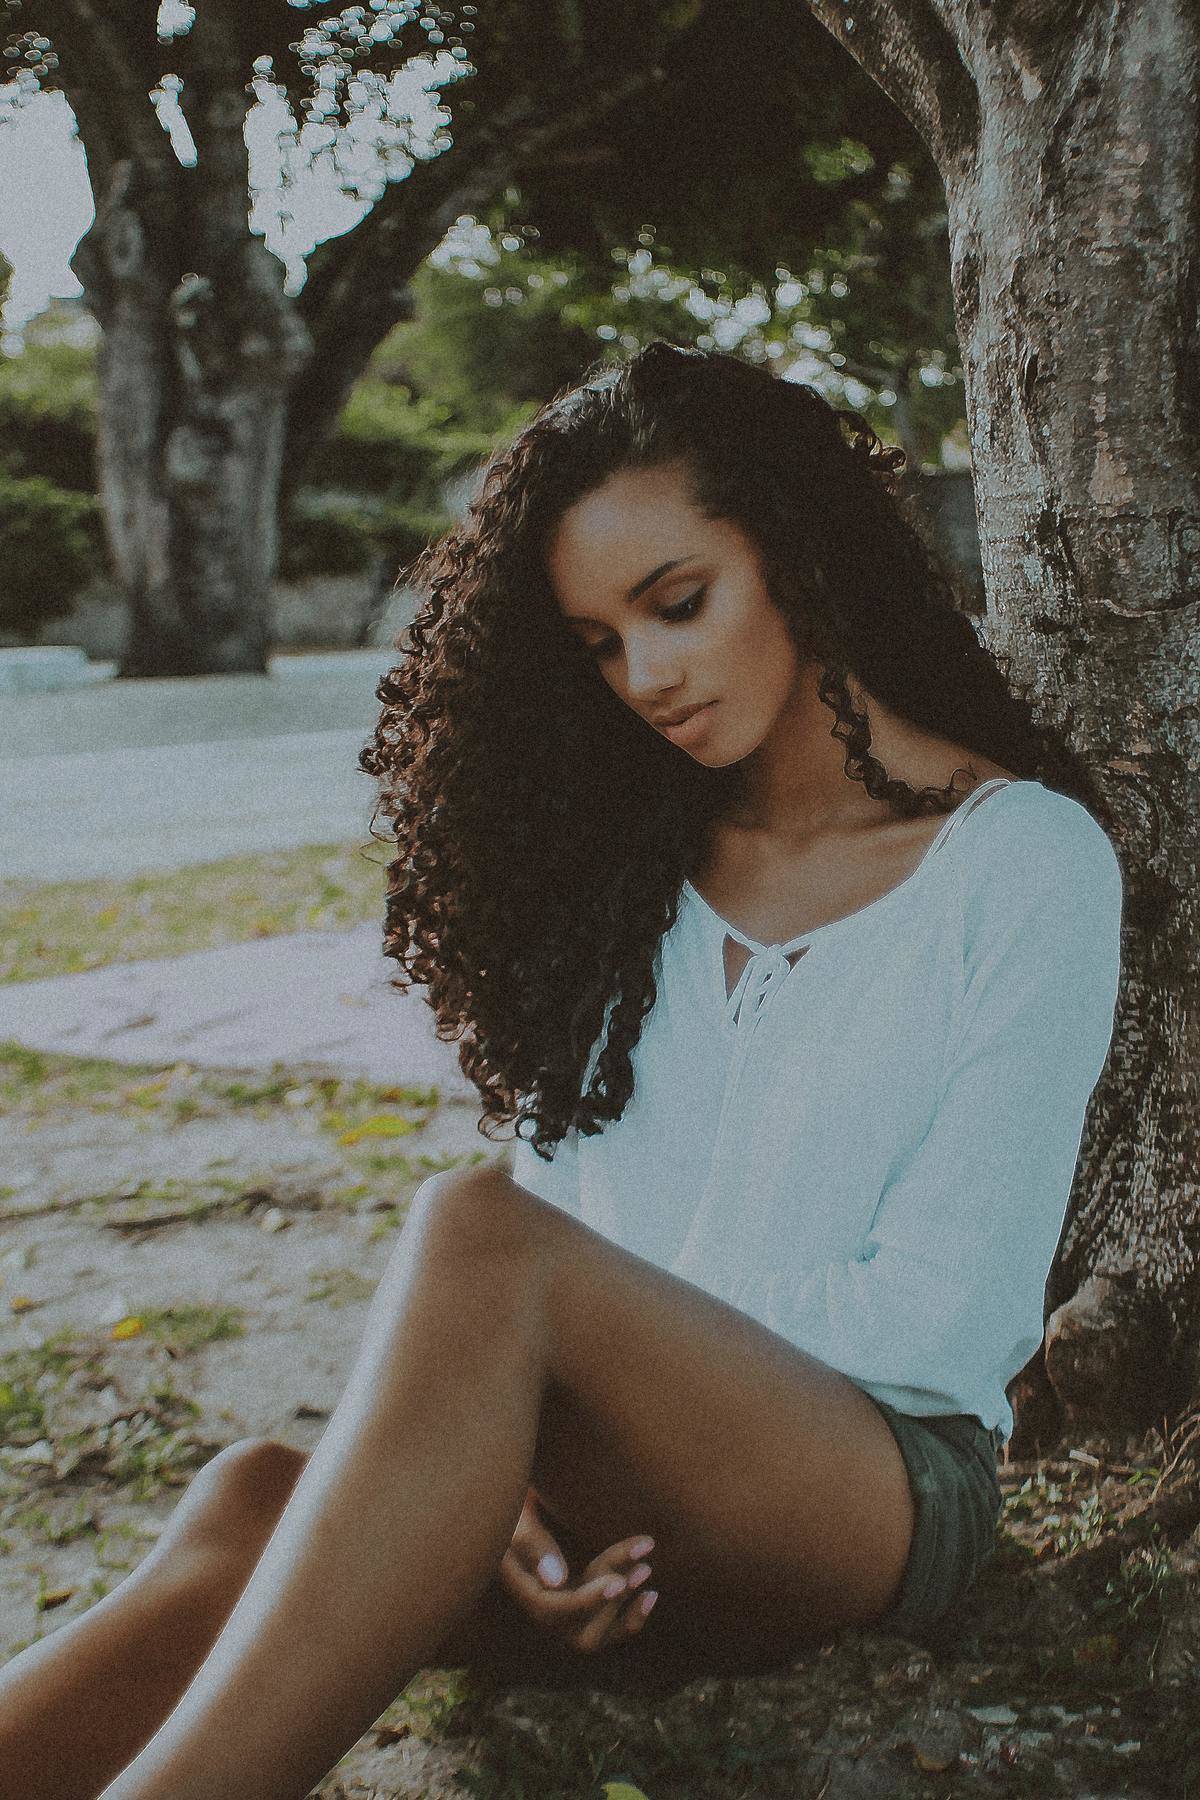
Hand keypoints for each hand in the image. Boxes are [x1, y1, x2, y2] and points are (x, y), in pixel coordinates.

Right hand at [498, 1486, 658, 1654]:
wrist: (533, 1478)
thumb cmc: (520, 1490)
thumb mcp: (519, 1510)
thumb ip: (531, 1540)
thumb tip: (556, 1581)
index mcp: (519, 1580)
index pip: (549, 1610)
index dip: (584, 1603)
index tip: (617, 1581)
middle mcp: (542, 1599)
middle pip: (574, 1626)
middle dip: (608, 1604)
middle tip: (640, 1570)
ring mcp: (564, 1598)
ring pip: (595, 1628)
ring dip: (623, 1605)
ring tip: (646, 1567)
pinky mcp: (584, 1591)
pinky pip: (607, 1624)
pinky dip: (630, 1616)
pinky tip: (651, 1594)